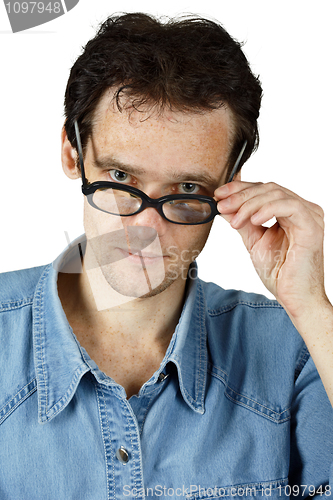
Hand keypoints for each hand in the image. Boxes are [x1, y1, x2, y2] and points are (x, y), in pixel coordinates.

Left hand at [215, 180, 327, 319]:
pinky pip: (289, 206)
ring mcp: (309, 215)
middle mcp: (301, 209)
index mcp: (289, 211)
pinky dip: (267, 209)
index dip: (240, 188)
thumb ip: (242, 221)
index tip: (219, 194)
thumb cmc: (280, 273)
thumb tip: (224, 206)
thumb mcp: (254, 241)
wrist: (293, 296)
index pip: (263, 189)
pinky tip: (254, 220)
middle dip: (241, 195)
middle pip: (268, 188)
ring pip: (276, 194)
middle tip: (222, 205)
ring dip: (249, 204)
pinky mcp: (311, 225)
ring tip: (235, 221)